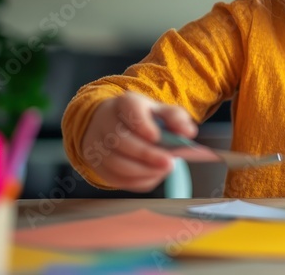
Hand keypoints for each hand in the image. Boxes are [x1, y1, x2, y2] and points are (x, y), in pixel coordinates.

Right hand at [80, 91, 196, 191]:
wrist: (116, 125)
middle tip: (169, 163)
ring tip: (163, 170)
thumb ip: (177, 119)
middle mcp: (106, 121)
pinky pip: (114, 178)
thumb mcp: (163, 112)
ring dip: (142, 171)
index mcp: (125, 103)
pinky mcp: (96, 164)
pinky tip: (152, 176)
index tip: (156, 137)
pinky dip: (135, 181)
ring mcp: (97, 144)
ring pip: (115, 162)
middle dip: (147, 154)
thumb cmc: (145, 119)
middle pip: (120, 140)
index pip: (130, 108)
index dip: (142, 124)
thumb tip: (188, 132)